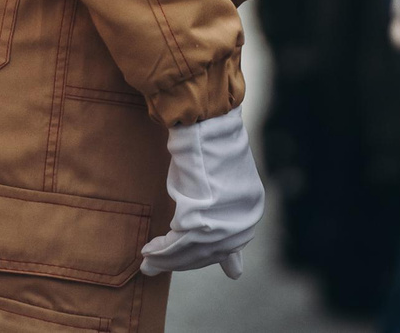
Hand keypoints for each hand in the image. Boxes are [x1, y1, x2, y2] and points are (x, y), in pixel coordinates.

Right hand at [138, 107, 262, 278]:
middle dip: (176, 262)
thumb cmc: (209, 155)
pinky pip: (177, 242)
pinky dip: (161, 249)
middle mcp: (243, 223)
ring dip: (164, 258)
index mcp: (252, 216)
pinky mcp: (200, 216)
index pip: (223, 250)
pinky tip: (149, 251)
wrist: (206, 124)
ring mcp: (223, 221)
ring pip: (189, 250)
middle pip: (205, 254)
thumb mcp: (222, 197)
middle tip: (152, 267)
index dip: (196, 258)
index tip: (178, 262)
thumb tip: (236, 274)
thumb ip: (227, 234)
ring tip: (147, 261)